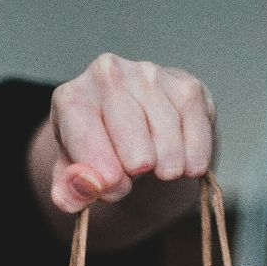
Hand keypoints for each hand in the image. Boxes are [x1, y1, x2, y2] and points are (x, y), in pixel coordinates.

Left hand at [47, 55, 214, 213]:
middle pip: (127, 124)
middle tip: (138, 175)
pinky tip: (189, 167)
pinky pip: (195, 122)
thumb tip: (88, 185)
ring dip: (167, 161)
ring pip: (165, 126)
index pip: (84, 134)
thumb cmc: (99, 157)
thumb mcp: (75, 179)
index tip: (113, 188)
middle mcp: (108, 75)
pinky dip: (195, 152)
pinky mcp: (185, 85)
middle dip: (135, 162)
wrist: (133, 139)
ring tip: (163, 173)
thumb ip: (71, 190)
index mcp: (71, 99)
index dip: (100, 168)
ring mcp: (148, 75)